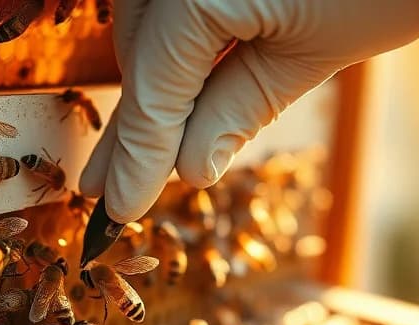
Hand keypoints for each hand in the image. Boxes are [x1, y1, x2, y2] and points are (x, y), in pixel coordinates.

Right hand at [79, 0, 418, 223]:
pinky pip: (168, 10)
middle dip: (134, 128)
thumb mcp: (311, 58)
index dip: (137, 156)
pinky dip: (168, 54)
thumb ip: (237, 111)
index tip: (119, 210)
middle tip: (107, 193)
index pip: (156, 88)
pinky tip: (158, 100)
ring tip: (119, 159)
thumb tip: (188, 171)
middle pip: (141, 55)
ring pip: (146, 31)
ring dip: (144, 93)